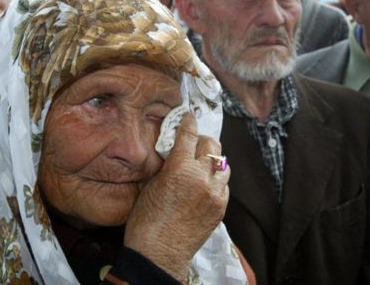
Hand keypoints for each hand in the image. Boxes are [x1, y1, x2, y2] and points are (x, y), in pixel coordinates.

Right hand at [124, 113, 229, 279]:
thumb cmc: (146, 220)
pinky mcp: (221, 207)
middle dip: (202, 141)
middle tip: (193, 144)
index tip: (188, 118)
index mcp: (179, 168)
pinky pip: (224, 185)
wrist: (159, 252)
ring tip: (201, 165)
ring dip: (212, 161)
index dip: (188, 122)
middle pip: (211, 145)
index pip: (189, 134)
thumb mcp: (151, 184)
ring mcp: (215, 193)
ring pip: (223, 164)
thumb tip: (175, 152)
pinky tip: (205, 185)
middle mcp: (201, 177)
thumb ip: (168, 165)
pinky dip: (216, 181)